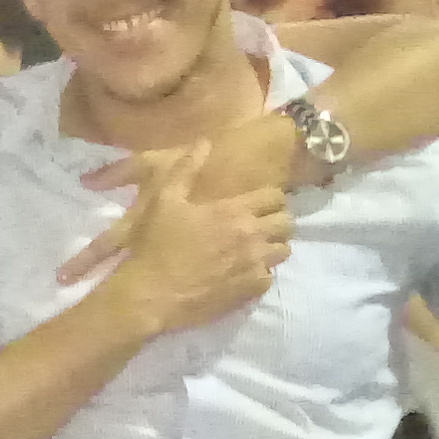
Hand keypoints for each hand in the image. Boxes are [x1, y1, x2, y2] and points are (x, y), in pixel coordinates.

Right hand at [82, 141, 293, 343]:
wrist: (151, 295)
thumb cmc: (155, 245)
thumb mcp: (164, 200)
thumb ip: (186, 169)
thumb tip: (203, 143)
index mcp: (234, 211)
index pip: (276, 197)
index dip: (270, 198)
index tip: (257, 203)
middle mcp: (251, 236)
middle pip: (287, 223)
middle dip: (277, 221)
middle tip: (258, 225)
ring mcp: (254, 265)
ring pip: (283, 251)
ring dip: (272, 247)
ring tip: (254, 249)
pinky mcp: (250, 291)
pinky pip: (270, 277)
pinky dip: (260, 273)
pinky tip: (242, 272)